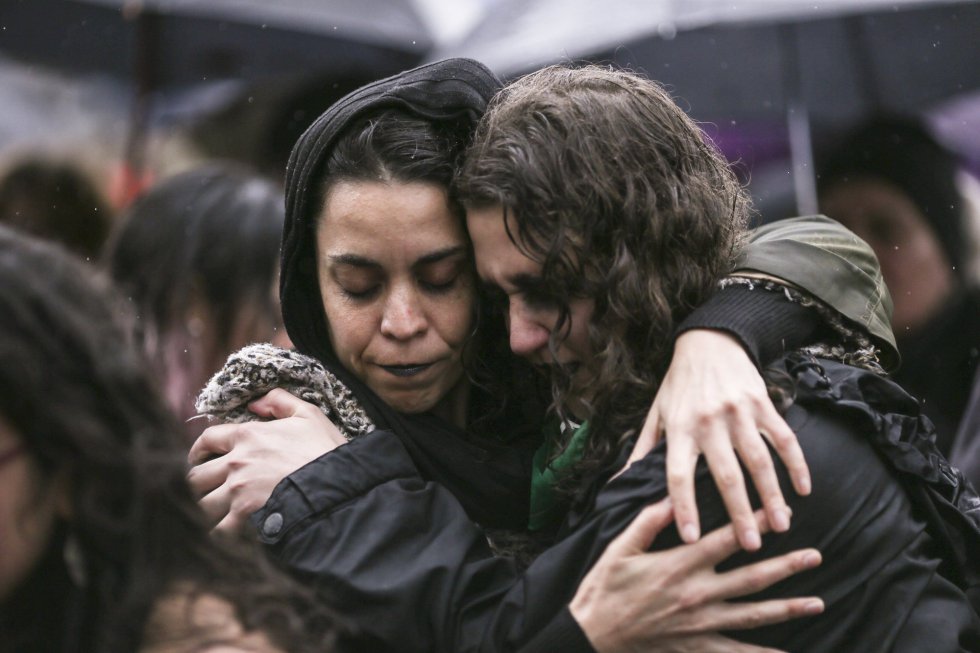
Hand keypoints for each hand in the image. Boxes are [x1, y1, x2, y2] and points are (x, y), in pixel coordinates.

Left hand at [186, 389, 346, 531]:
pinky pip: (218, 527)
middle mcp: (236, 462)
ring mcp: (238, 490)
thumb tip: (255, 403)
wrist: (336, 484)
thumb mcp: (308, 414)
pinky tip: (226, 531)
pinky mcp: (245, 515)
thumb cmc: (324, 449)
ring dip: (207, 507)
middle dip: (199, 483)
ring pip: (202, 502)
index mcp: (247, 435)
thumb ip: (280, 400)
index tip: (198, 458)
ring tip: (215, 511)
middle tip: (207, 488)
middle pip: (196, 475)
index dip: (198, 450)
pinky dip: (219, 531)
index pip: (207, 439)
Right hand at [569, 500, 822, 652]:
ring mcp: (700, 624)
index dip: (755, 524)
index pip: (726, 540)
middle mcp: (696, 594)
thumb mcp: (621, 548)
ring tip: (818, 603)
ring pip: (752, 616)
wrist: (593, 635)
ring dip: (787, 608)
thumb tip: (676, 498)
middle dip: (786, 566)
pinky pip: (736, 652)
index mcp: (679, 565)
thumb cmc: (604, 588)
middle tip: (816, 556)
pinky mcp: (697, 646)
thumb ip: (649, 522)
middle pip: (750, 578)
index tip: (781, 512)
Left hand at [621, 330, 810, 550]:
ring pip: (758, 461)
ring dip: (772, 495)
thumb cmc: (678, 384)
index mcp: (679, 429)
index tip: (691, 538)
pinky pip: (783, 438)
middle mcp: (708, 422)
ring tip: (780, 525)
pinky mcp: (762, 404)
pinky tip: (803, 489)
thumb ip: (643, 449)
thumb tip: (620, 482)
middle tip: (750, 545)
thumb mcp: (656, 412)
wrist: (709, 341)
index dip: (683, 507)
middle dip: (738, 513)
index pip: (678, 475)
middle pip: (725, 475)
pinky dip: (796, 464)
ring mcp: (738, 413)